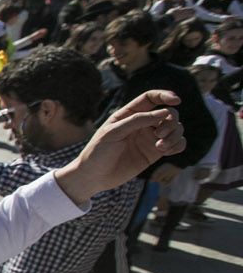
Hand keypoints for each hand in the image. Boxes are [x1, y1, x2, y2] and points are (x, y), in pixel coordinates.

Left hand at [54, 90, 184, 206]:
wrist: (94, 176)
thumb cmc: (99, 151)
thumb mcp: (114, 132)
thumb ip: (137, 120)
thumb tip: (164, 112)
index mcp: (129, 114)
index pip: (151, 98)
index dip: (165, 95)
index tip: (177, 100)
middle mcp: (142, 124)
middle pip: (168, 113)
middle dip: (170, 121)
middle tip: (159, 134)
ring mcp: (150, 138)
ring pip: (175, 128)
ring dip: (175, 135)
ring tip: (161, 147)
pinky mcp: (155, 152)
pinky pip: (176, 144)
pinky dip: (178, 145)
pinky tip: (167, 151)